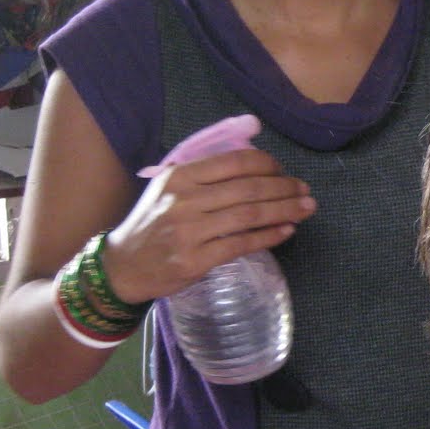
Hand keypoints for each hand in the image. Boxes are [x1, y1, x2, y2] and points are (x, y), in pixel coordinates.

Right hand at [101, 149, 316, 302]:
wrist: (123, 267)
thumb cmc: (153, 224)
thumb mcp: (169, 188)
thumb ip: (204, 175)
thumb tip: (254, 165)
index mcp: (181, 176)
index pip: (235, 162)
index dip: (267, 165)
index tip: (284, 172)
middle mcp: (184, 200)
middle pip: (248, 188)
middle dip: (284, 188)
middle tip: (306, 191)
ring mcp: (189, 231)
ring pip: (249, 215)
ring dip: (284, 210)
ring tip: (306, 208)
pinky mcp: (195, 259)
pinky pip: (241, 244)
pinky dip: (269, 236)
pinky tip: (287, 231)